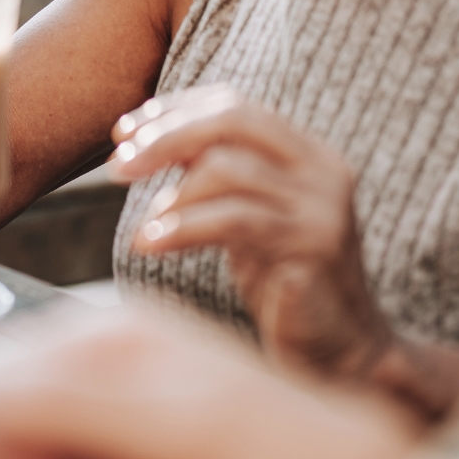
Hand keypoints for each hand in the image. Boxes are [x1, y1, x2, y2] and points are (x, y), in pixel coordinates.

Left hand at [110, 87, 394, 383]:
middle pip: (231, 121)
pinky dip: (182, 228)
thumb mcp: (246, 218)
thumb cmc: (281, 283)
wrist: (339, 352)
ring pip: (227, 169)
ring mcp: (322, 208)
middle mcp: (323, 170)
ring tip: (144, 228)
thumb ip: (214, 177)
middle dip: (165, 137)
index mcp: (309, 153)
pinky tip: (149, 244)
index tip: (124, 130)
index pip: (233, 106)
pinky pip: (233, 221)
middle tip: (118, 165)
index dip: (174, 111)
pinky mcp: (313, 248)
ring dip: (171, 194)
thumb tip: (147, 139)